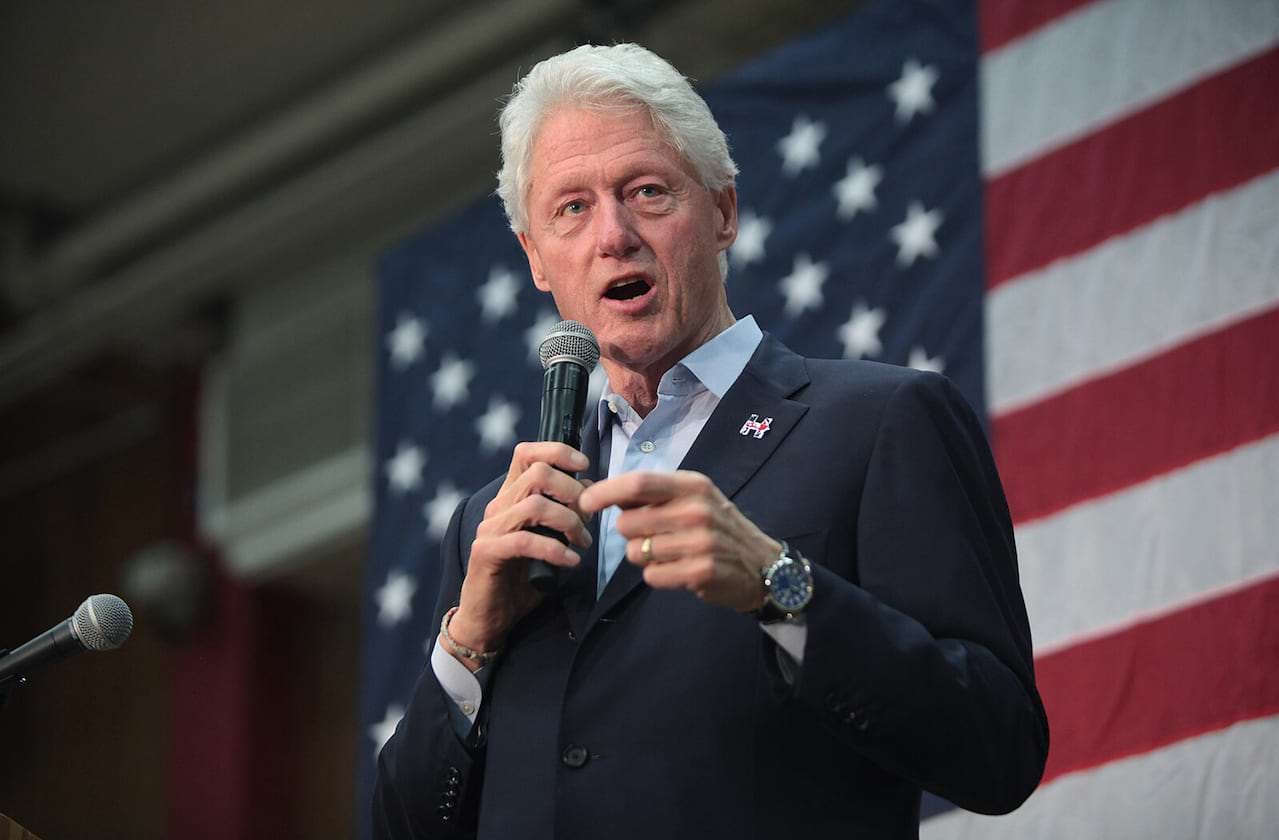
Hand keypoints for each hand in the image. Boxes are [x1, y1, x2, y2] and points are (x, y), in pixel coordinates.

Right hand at [448, 442, 592, 670]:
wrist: (491, 618)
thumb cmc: (523, 580)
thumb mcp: (551, 541)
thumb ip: (565, 515)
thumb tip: (589, 490)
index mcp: (511, 498)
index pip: (526, 453)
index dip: (557, 451)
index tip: (584, 465)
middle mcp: (498, 507)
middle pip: (538, 474)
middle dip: (573, 492)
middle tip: (590, 518)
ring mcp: (490, 529)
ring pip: (535, 506)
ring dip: (569, 523)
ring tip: (584, 544)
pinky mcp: (486, 552)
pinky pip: (525, 541)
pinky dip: (555, 549)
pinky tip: (571, 562)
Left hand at [579, 470, 779, 612]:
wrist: (762, 566)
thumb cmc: (718, 528)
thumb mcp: (693, 499)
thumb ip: (653, 496)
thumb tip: (602, 492)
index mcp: (692, 485)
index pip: (638, 483)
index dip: (605, 492)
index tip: (585, 502)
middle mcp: (697, 509)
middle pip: (628, 522)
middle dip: (630, 534)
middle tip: (653, 537)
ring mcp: (701, 541)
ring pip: (636, 551)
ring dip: (644, 557)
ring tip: (670, 554)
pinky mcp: (701, 571)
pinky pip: (652, 575)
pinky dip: (657, 576)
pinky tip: (678, 570)